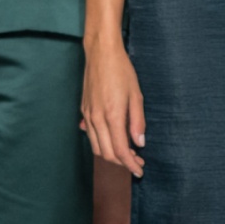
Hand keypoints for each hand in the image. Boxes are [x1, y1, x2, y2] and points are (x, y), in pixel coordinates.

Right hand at [82, 34, 145, 176]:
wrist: (101, 52)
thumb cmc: (122, 70)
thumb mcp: (136, 95)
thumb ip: (138, 121)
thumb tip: (140, 143)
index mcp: (112, 115)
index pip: (120, 151)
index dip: (130, 165)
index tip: (140, 170)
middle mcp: (97, 119)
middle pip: (107, 154)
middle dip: (122, 162)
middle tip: (137, 161)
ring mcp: (88, 114)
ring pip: (97, 147)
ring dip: (111, 155)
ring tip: (127, 152)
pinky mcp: (84, 110)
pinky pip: (91, 134)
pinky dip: (102, 143)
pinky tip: (114, 138)